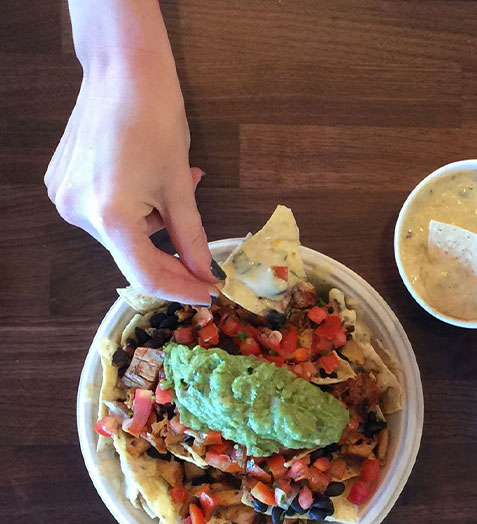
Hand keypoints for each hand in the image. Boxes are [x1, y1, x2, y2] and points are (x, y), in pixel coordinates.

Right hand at [45, 49, 216, 303]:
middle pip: (133, 254)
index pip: (146, 275)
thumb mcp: (181, 188)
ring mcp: (64, 198)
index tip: (207, 293)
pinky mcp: (61, 184)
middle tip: (204, 249)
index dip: (181, 288)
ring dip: (155, 222)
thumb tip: (205, 275)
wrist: (122, 69)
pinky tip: (149, 180)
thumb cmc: (157, 121)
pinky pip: (107, 213)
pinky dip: (135, 207)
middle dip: (172, 252)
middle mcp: (78, 213)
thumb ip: (192, 240)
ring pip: (122, 233)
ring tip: (179, 183)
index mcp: (109, 217)